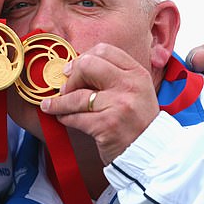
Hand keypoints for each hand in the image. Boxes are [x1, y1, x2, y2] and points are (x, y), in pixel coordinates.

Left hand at [40, 43, 158, 164]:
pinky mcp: (107, 125)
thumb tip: (74, 68)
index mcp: (137, 73)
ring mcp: (119, 105)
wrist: (151, 153)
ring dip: (59, 101)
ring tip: (52, 105)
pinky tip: (62, 117)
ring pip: (77, 95)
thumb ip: (112, 76)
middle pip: (88, 65)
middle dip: (71, 76)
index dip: (83, 57)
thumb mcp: (135, 91)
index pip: (104, 50)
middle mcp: (129, 85)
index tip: (73, 69)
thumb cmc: (137, 122)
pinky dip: (64, 117)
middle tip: (65, 88)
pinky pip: (76, 117)